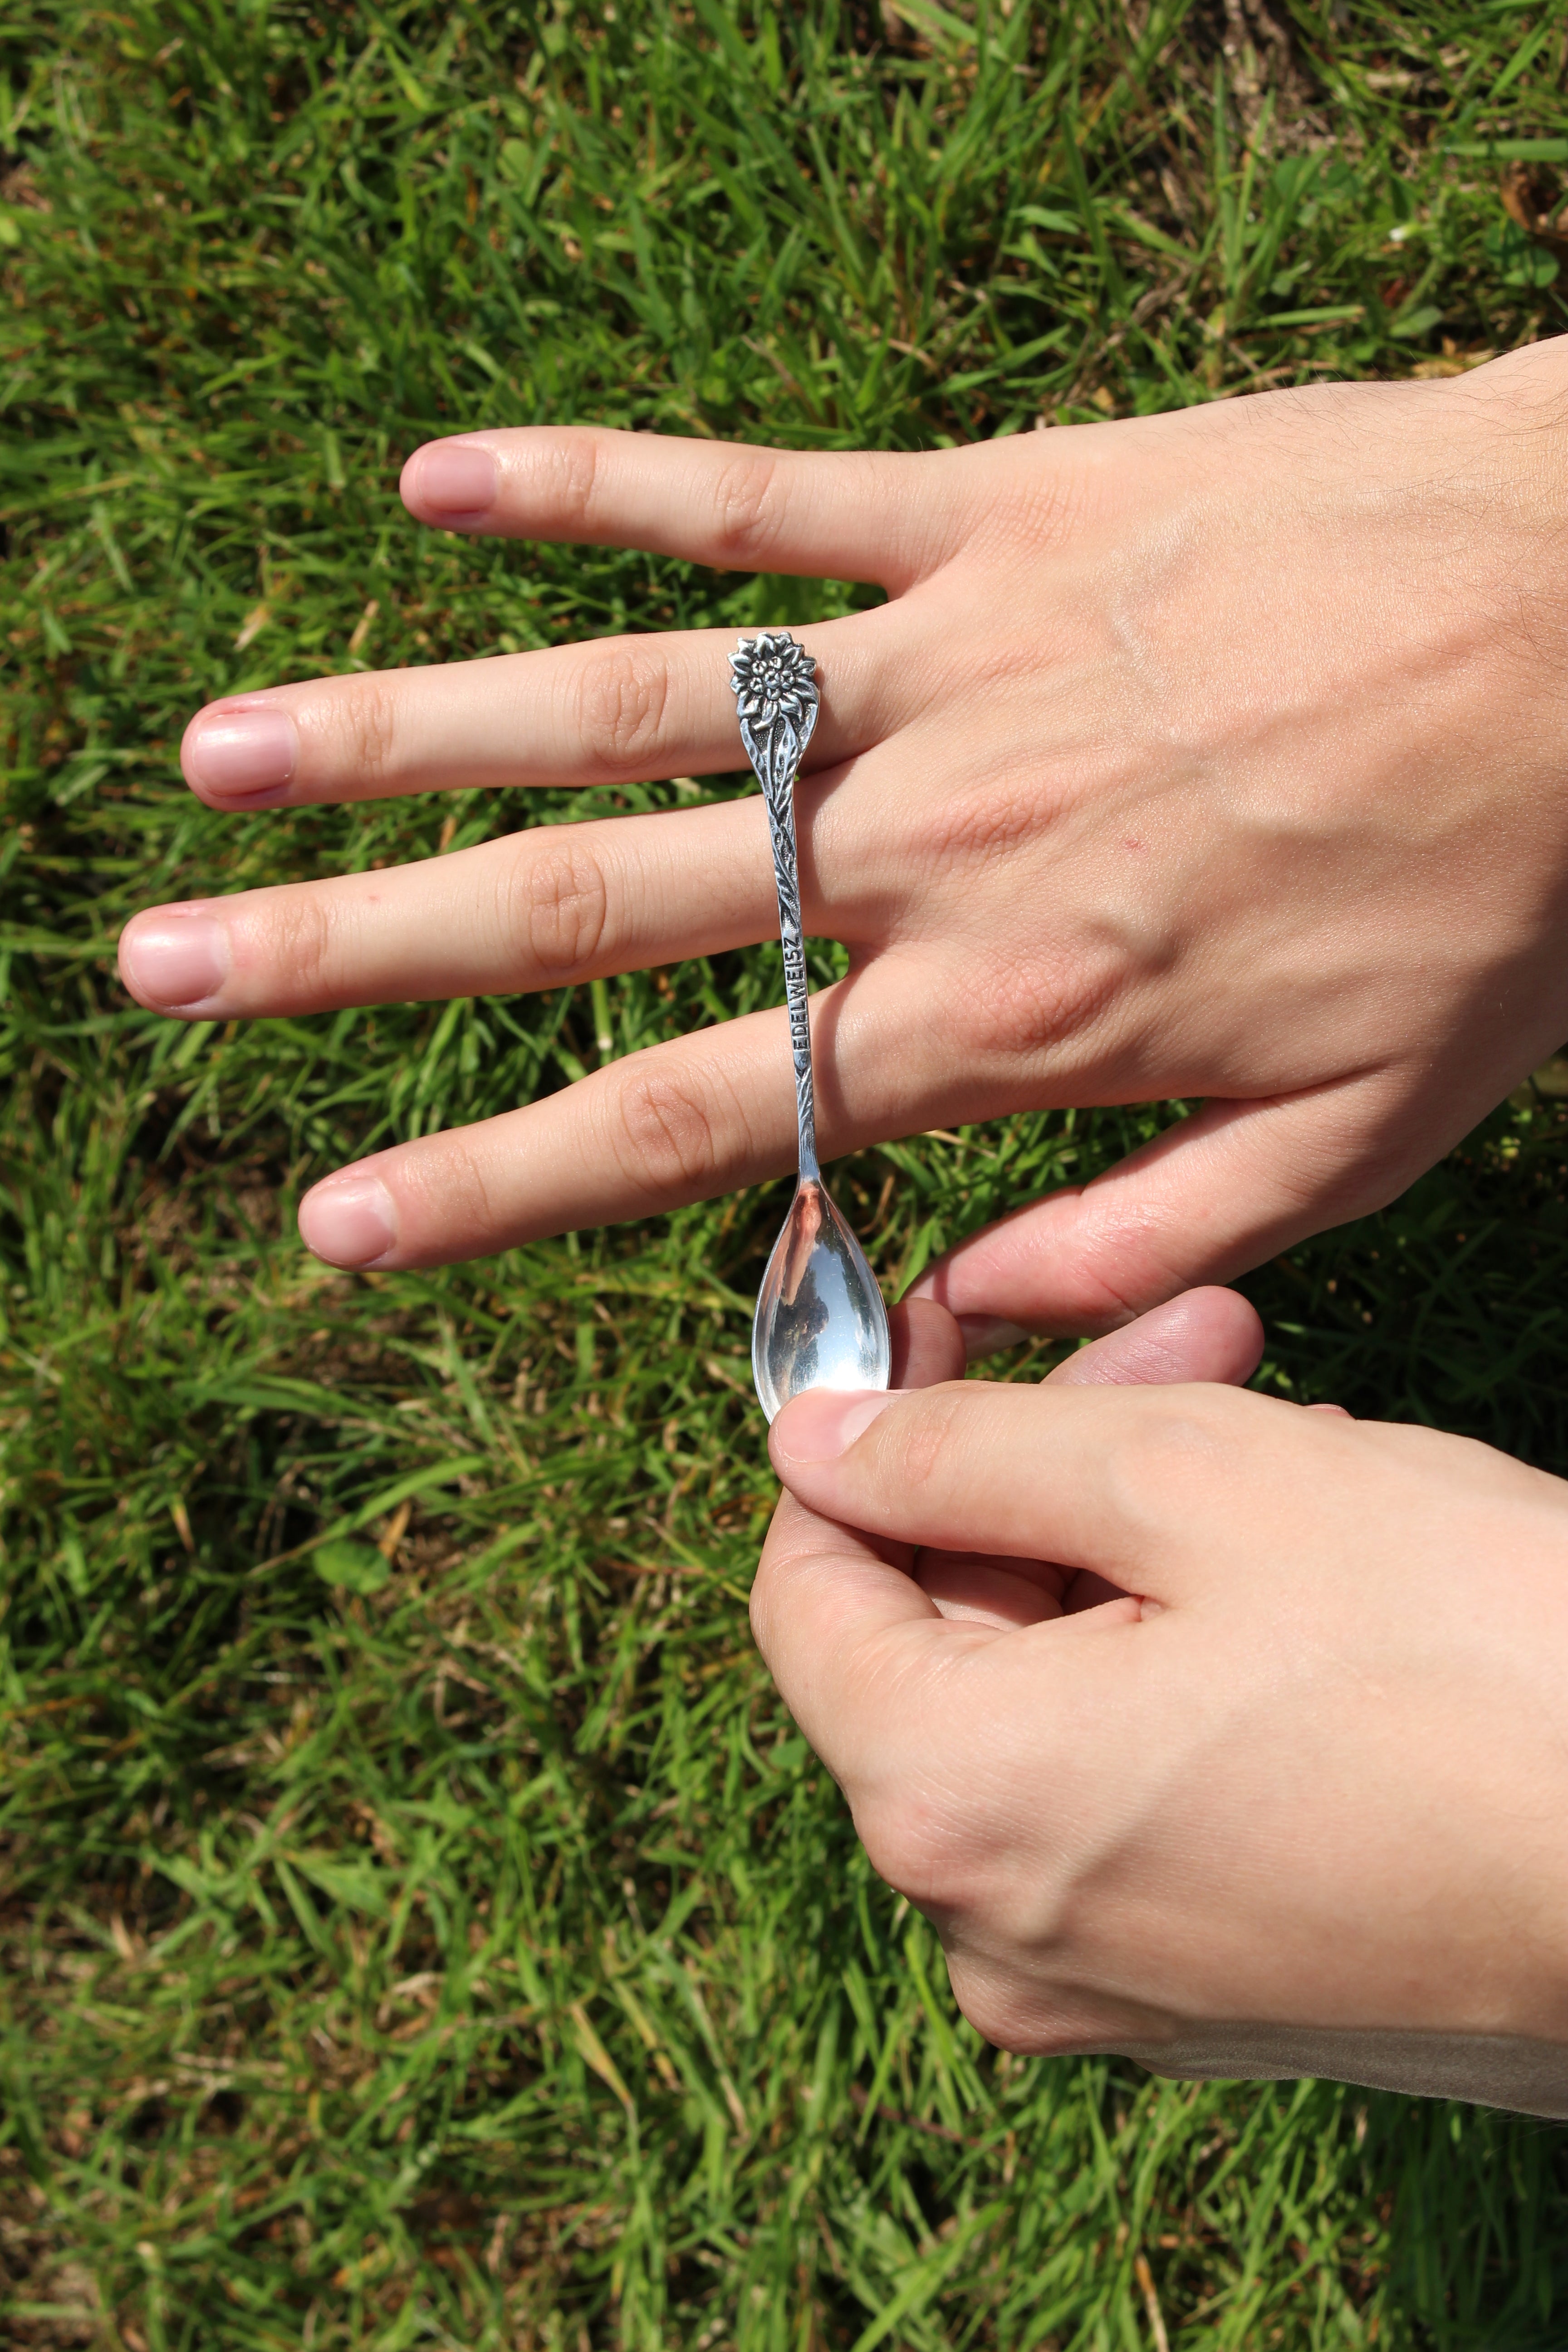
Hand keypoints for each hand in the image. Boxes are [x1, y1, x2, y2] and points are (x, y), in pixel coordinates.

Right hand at [118, 343, 1567, 1328]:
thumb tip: (952, 1310)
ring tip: (224, 753)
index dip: (495, 1179)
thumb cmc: (1494, 884)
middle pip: (592, 906)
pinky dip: (596, 488)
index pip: (695, 1115)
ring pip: (628, 704)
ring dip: (405, 725)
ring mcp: (943, 661)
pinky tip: (438, 488)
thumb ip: (1146, 1244)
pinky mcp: (988, 509)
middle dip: (360, 954)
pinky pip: (758, 495)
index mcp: (1008, 1011)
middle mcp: (929, 843)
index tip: (336, 1218)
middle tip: (167, 967)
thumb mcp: (1362, 1141)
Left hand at [755, 1370, 1567, 2116]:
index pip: (808, 1590)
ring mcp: (1112, 1985)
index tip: (966, 1330)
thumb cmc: (1472, 1657)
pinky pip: (1136, 1789)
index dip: (871, 1441)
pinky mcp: (1220, 1996)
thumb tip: (813, 1442)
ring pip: (1052, 1702)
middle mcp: (998, 1932)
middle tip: (1207, 1342)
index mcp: (951, 1808)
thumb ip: (967, 1454)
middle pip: (942, 1641)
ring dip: (1142, 1546)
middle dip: (1053, 1466)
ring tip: (1294, 1441)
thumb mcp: (1196, 1480)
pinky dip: (1186, 1663)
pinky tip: (1321, 1576)